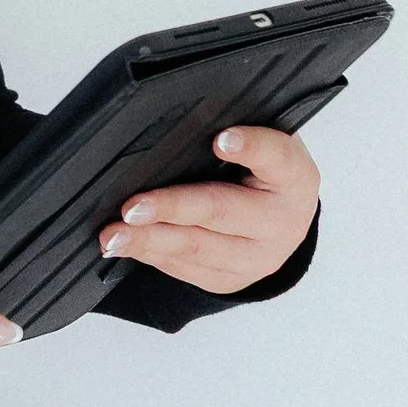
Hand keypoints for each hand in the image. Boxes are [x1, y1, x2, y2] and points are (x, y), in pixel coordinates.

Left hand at [98, 122, 318, 294]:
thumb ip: (230, 132)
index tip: (221, 140)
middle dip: (171, 208)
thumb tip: (170, 127)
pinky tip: (124, 245)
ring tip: (112, 234)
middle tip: (132, 207)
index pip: (276, 157)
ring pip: (196, 249)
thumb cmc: (263, 172)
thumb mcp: (261, 145)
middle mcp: (281, 222)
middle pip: (221, 212)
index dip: (250, 147)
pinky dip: (149, 254)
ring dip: (148, 240)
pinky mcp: (229, 279)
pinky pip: (184, 268)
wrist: (282, 221)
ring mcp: (257, 258)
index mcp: (294, 177)